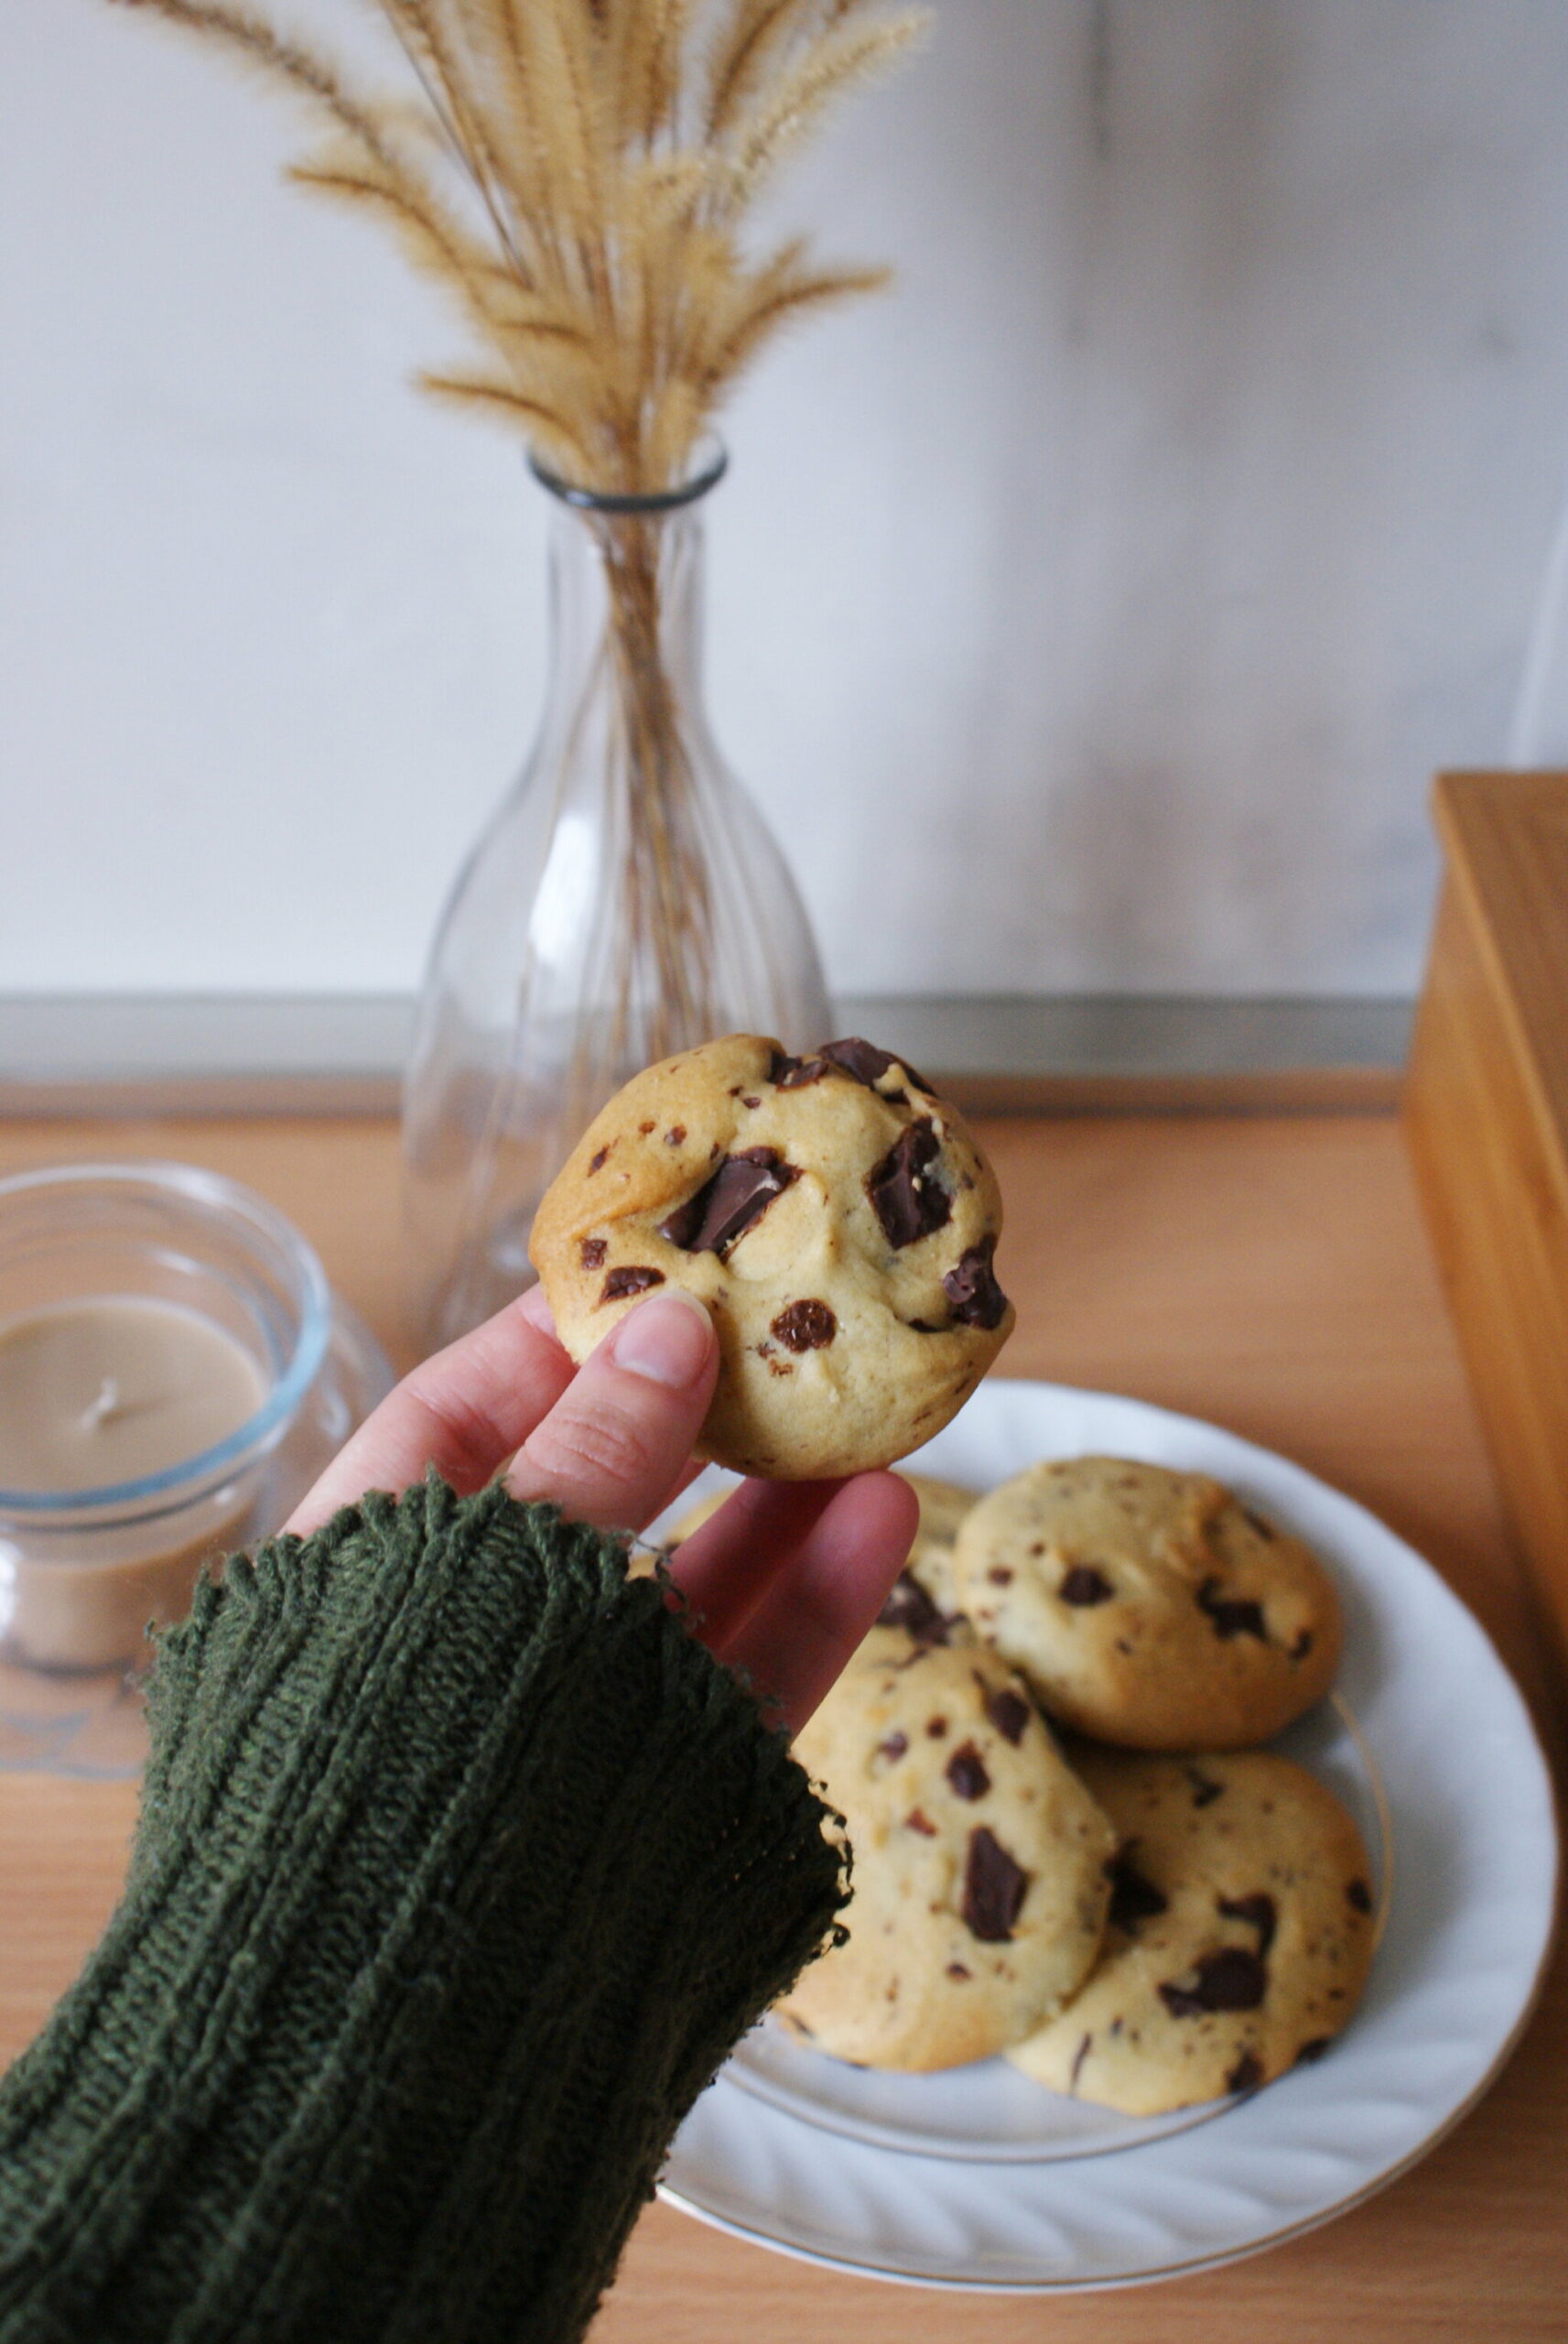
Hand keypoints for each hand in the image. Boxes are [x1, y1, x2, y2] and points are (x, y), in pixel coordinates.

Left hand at [284, 1284, 916, 1733]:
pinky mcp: (660, 1796)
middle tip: (782, 1320)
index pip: (452, 1421)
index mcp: (365, 1580)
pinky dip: (810, 1598)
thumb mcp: (495, 1574)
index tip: (651, 1267)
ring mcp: (569, 1726)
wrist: (424, 2057)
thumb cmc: (415, 1768)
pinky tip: (884, 1517)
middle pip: (591, 1497)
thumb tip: (672, 1323)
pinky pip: (740, 1677)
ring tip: (861, 1405)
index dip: (551, 1340)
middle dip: (688, 1409)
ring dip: (776, 1494)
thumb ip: (593, 1454)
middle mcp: (465, 1647)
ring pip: (685, 1586)